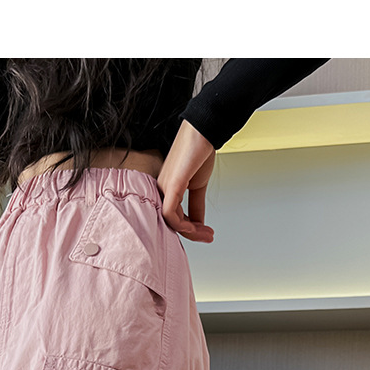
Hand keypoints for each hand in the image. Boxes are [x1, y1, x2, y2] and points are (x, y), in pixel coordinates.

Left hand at [157, 120, 215, 243]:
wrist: (204, 131)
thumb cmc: (199, 152)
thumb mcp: (199, 185)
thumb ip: (196, 205)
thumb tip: (199, 222)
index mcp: (166, 190)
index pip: (173, 218)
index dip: (189, 230)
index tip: (206, 234)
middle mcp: (162, 189)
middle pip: (171, 222)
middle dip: (192, 234)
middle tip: (208, 237)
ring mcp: (165, 187)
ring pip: (170, 221)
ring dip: (191, 231)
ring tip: (207, 233)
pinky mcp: (172, 184)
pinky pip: (170, 212)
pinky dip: (183, 224)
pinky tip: (196, 226)